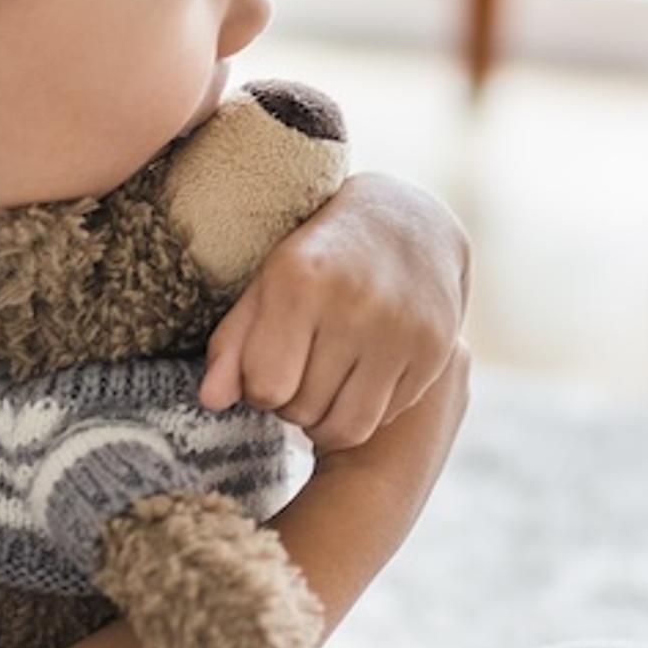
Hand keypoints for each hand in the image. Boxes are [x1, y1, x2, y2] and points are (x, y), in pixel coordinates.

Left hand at [196, 171, 469, 449]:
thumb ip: (233, 343)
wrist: (406, 221)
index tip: (270, 367)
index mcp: (300, 280)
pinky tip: (362, 377)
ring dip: (328, 418)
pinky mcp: (435, 350)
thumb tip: (212, 401)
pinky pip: (387, 416)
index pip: (264, 387)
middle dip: (294, 402)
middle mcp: (354, 303)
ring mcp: (401, 329)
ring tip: (326, 385)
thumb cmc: (318, 257)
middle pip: (303, 410)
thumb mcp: (267, 283)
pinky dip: (369, 408)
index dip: (260, 387)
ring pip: (348, 426)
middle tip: (302, 372)